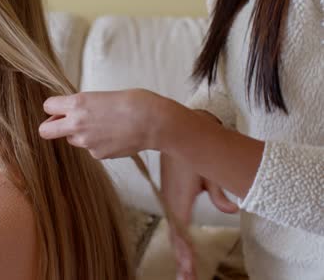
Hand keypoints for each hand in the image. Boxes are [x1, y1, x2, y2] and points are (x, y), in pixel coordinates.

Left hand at [38, 89, 175, 158]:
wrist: (154, 122)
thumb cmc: (134, 101)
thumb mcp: (102, 95)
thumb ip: (83, 105)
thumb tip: (71, 112)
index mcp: (78, 103)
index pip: (48, 106)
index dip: (54, 107)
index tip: (62, 107)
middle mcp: (77, 123)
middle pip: (45, 131)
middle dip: (50, 126)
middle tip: (63, 123)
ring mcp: (86, 142)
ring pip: (71, 139)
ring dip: (80, 134)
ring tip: (103, 125)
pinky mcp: (98, 155)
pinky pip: (90, 148)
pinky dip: (98, 143)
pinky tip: (114, 135)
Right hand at [160, 151, 237, 279]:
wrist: (171, 133)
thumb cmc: (191, 152)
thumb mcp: (210, 173)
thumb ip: (220, 196)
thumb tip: (231, 211)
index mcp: (179, 200)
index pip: (182, 234)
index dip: (186, 255)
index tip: (190, 271)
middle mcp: (171, 202)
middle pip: (176, 237)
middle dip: (182, 259)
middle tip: (188, 278)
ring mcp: (168, 198)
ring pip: (173, 230)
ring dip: (180, 250)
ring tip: (186, 270)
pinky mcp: (169, 194)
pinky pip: (173, 220)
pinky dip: (177, 236)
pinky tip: (182, 245)